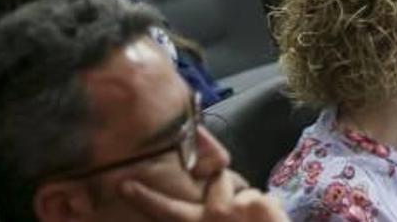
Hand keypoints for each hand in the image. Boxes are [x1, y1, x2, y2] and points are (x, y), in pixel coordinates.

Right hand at [121, 170, 288, 221]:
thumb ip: (201, 220)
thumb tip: (200, 215)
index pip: (164, 210)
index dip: (144, 198)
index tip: (124, 186)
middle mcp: (215, 212)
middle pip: (220, 179)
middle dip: (226, 185)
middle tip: (234, 208)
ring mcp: (240, 204)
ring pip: (248, 192)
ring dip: (252, 204)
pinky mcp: (263, 203)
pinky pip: (268, 197)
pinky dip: (271, 210)